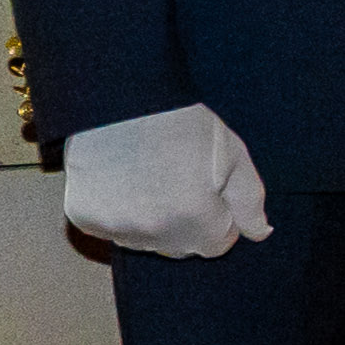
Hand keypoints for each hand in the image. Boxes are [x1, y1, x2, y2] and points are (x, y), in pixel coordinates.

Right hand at [65, 101, 269, 258]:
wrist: (124, 97)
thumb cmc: (182, 123)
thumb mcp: (234, 155)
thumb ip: (250, 202)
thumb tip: (259, 233)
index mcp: (195, 219)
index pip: (216, 245)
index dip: (216, 217)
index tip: (207, 191)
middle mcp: (155, 231)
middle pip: (179, 247)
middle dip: (185, 223)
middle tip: (176, 181)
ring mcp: (116, 226)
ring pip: (144, 240)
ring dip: (150, 221)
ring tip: (148, 178)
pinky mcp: (85, 217)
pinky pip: (109, 229)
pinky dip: (116, 212)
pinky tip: (122, 181)